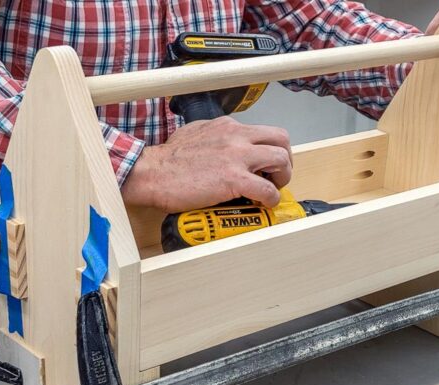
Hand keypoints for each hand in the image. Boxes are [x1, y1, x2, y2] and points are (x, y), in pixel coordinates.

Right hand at [122, 117, 291, 212]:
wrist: (152, 173)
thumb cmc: (168, 159)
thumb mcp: (194, 132)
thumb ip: (214, 135)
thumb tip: (223, 143)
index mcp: (228, 126)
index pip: (265, 131)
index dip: (272, 149)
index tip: (267, 164)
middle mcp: (236, 136)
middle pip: (281, 139)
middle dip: (285, 159)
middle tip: (277, 175)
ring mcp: (237, 157)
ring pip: (280, 159)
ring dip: (282, 178)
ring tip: (271, 190)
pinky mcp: (234, 179)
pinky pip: (266, 189)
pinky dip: (271, 199)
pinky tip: (263, 204)